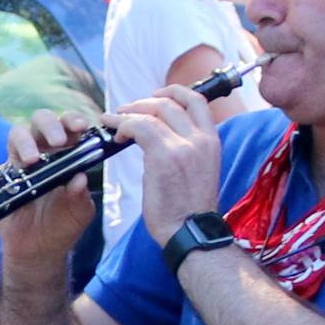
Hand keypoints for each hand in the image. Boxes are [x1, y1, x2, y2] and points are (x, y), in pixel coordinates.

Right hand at [0, 107, 102, 280]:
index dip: (74, 121)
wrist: (37, 251)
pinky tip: (23, 168)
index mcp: (68, 155)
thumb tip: (81, 177)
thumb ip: (81, 196)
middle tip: (58, 141)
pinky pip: (6, 155)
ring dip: (27, 140)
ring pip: (20, 132)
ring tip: (34, 159)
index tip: (82, 126)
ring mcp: (23, 161)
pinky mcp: (6, 174)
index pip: (71, 128)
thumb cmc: (62, 227)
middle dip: (51, 124)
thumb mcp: (79, 213)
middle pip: (43, 121)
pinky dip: (15, 155)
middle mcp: (45, 152)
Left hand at [114, 82, 228, 231]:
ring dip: (128, 112)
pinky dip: (123, 126)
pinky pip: (139, 127)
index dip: (174, 92)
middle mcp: (201, 139)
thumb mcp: (198, 170)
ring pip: (153, 111)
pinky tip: (115, 136)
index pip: (197, 101)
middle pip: (171, 102)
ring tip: (113, 121)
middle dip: (143, 102)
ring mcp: (184, 146)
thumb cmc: (189, 209)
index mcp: (212, 141)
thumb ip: (186, 149)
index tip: (156, 96)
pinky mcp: (164, 156)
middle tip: (126, 110)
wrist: (191, 232)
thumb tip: (160, 138)